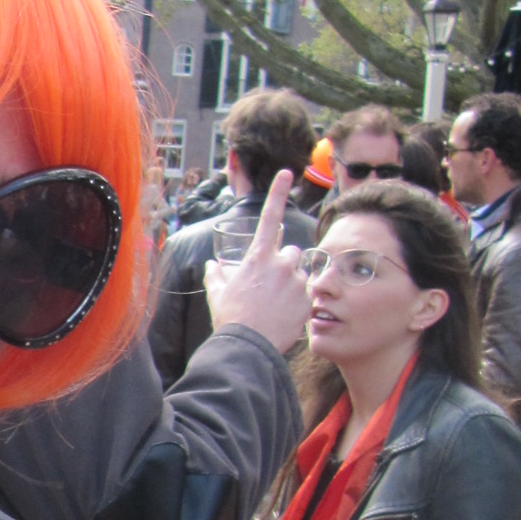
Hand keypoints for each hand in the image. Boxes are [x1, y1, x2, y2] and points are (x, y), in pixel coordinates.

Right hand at [206, 170, 309, 352]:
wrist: (248, 346)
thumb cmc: (230, 318)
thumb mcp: (217, 293)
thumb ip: (216, 275)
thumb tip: (212, 266)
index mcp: (258, 257)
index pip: (270, 217)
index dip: (278, 192)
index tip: (288, 172)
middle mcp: (282, 263)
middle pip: (291, 252)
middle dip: (284, 263)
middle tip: (271, 285)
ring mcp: (297, 281)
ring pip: (300, 273)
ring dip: (292, 282)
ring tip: (278, 304)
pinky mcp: (308, 299)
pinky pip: (307, 293)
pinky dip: (298, 302)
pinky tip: (285, 316)